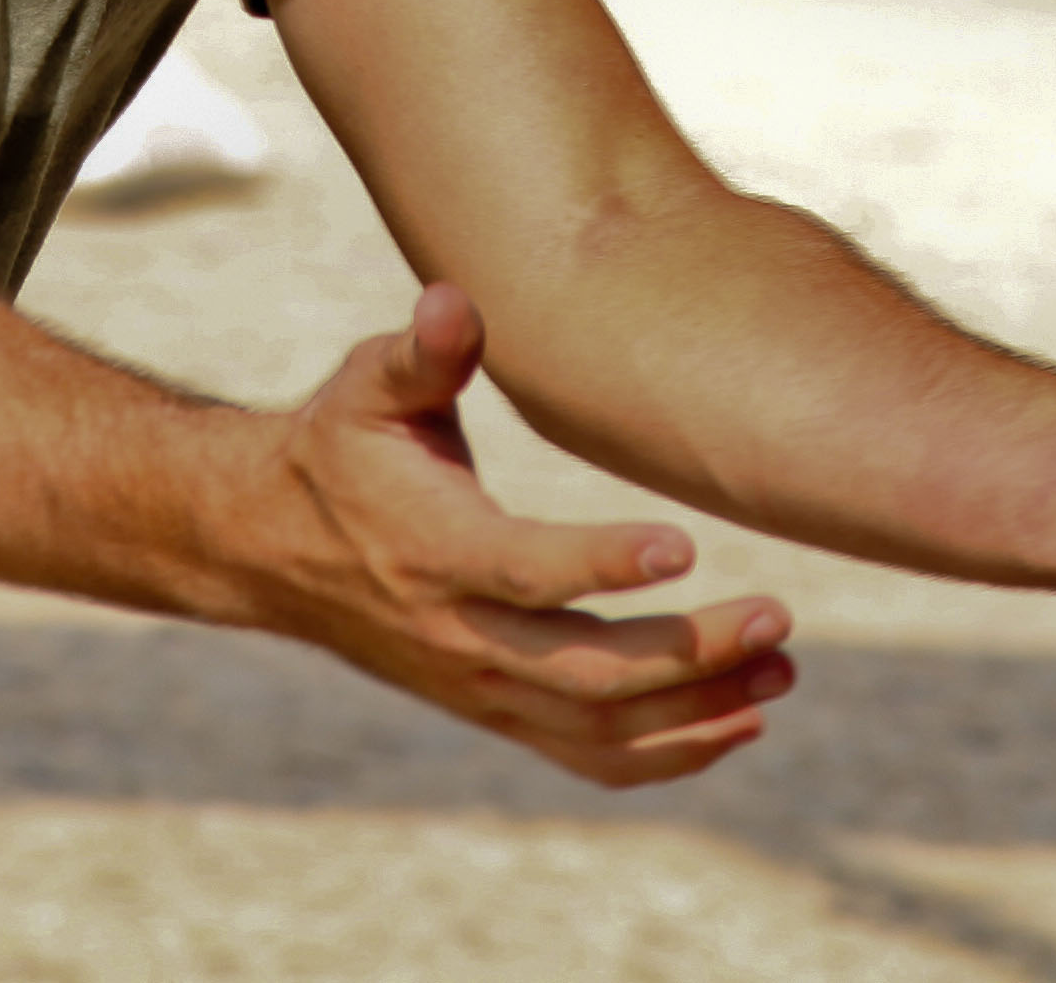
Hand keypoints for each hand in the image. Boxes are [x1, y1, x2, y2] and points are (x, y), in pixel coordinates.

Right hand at [237, 286, 795, 789]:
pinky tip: (737, 725)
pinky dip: (667, 756)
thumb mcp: (371, 387)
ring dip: (697, 713)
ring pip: (598, 729)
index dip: (602, 563)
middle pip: (585, 673)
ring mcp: (480, 686)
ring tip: (781, 675)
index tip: (685, 543)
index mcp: (432, 549)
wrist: (274, 547)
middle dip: (690, 655)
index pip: (526, 572)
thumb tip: (454, 299)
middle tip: (779, 618)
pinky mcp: (496, 710)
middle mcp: (459, 635)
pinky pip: (588, 757)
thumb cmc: (344, 447)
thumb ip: (425, 351)